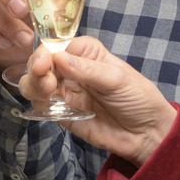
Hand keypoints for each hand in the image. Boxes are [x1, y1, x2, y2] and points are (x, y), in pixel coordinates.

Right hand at [18, 37, 177, 165]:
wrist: (147, 134)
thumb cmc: (139, 99)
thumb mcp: (118, 79)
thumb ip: (88, 70)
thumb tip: (59, 58)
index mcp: (87, 53)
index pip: (58, 45)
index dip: (47, 52)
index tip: (45, 63)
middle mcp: (72, 69)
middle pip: (41, 63)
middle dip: (36, 69)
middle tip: (45, 82)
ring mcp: (66, 92)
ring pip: (35, 83)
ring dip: (32, 85)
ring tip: (45, 92)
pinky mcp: (62, 114)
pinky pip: (42, 106)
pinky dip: (37, 104)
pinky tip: (46, 107)